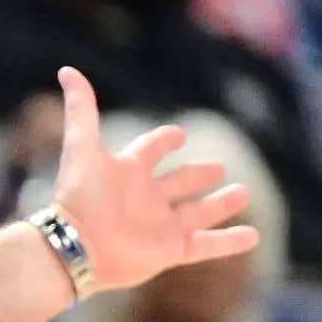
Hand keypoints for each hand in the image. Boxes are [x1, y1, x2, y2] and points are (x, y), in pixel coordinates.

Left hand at [49, 67, 258, 290]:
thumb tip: (67, 70)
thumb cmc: (80, 197)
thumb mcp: (82, 147)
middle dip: (197, 175)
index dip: (163, 141)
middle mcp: (144, 199)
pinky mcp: (169, 251)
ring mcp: (158, 226)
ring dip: (220, 204)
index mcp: (127, 172)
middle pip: (178, 183)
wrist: (75, 247)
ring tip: (243, 192)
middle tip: (218, 167)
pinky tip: (254, 237)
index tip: (178, 135)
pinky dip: (229, 242)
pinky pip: (205, 246)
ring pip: (196, 213)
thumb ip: (81, 110)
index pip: (150, 150)